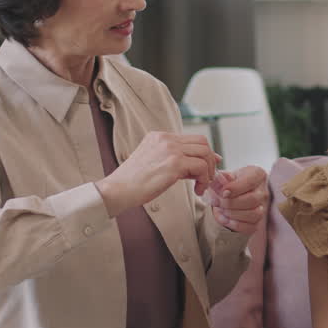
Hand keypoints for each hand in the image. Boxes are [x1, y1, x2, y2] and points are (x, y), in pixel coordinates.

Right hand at [96, 132, 218, 217]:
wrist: (118, 190)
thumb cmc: (133, 182)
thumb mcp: (154, 163)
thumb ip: (175, 160)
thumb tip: (199, 164)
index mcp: (159, 137)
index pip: (191, 139)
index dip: (205, 153)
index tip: (209, 167)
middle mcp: (166, 139)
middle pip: (202, 142)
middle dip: (210, 160)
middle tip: (207, 177)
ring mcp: (170, 149)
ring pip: (205, 153)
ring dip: (209, 171)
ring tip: (202, 185)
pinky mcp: (174, 163)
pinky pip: (201, 167)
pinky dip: (204, 180)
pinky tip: (197, 190)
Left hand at [206, 165, 268, 232]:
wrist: (234, 195)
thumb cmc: (232, 183)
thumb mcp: (226, 176)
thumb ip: (222, 177)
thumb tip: (220, 181)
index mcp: (257, 175)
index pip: (249, 182)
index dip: (235, 188)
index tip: (222, 192)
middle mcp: (263, 191)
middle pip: (252, 200)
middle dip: (231, 203)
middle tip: (218, 202)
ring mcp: (263, 208)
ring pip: (253, 214)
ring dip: (233, 214)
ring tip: (222, 210)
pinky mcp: (258, 222)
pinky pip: (250, 227)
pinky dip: (235, 225)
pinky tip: (226, 219)